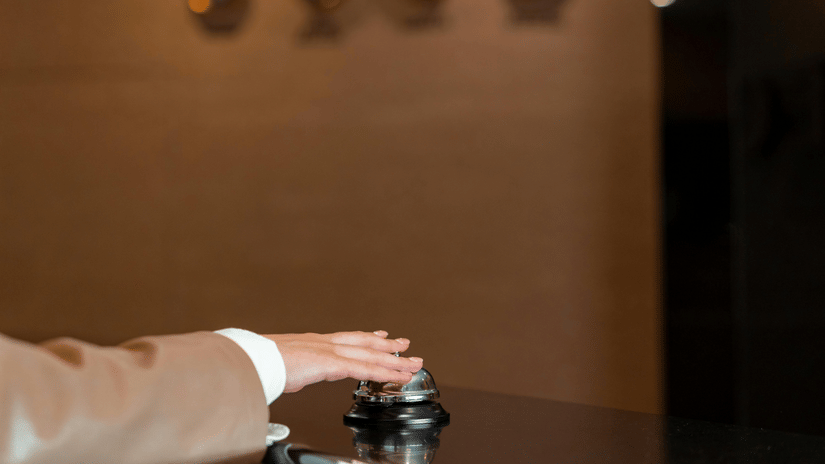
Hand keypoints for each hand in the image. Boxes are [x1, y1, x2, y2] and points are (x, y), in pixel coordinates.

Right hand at [263, 331, 422, 392]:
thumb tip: (290, 378)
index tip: (381, 336)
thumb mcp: (278, 366)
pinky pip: (364, 369)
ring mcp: (329, 351)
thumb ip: (291, 372)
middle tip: (406, 345)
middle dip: (387, 346)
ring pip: (370, 355)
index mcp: (311, 344)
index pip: (346, 338)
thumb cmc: (258, 364)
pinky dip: (383, 372)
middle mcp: (324, 343)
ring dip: (394, 360)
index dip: (366, 337)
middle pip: (363, 342)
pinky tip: (397, 375)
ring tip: (413, 363)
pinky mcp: (331, 363)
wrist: (251, 359)